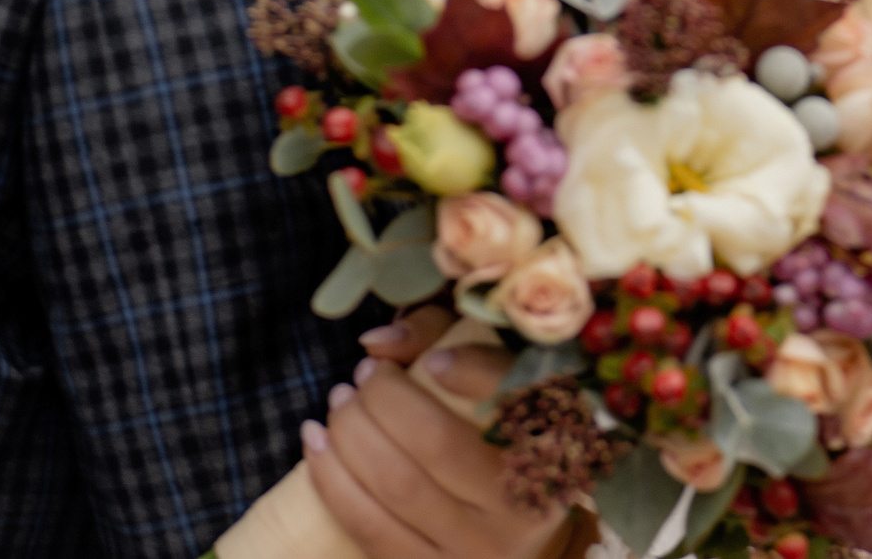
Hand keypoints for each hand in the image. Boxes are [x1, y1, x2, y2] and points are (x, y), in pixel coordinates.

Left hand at [303, 308, 561, 558]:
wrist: (503, 529)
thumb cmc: (495, 429)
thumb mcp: (485, 370)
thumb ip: (439, 334)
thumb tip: (376, 344)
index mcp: (558, 447)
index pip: (518, 402)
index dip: (474, 372)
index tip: (435, 359)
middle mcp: (522, 505)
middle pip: (438, 443)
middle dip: (383, 399)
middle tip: (363, 373)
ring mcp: (476, 549)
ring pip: (397, 486)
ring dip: (350, 434)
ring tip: (339, 401)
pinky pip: (369, 529)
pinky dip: (331, 482)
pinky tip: (313, 442)